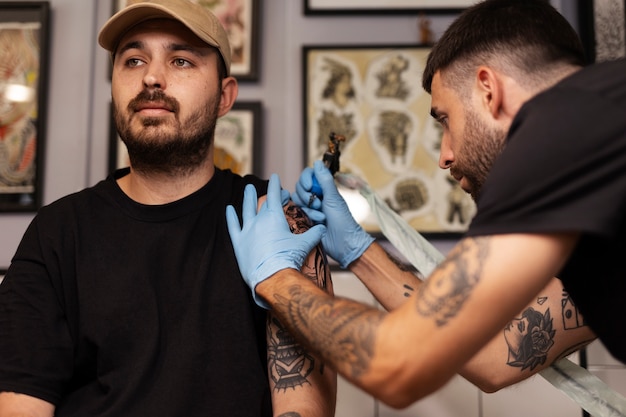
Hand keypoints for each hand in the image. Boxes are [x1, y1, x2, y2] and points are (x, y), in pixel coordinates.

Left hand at [226, 174, 325, 307]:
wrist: (272, 278)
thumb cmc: (288, 260)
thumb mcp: (304, 245)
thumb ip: (314, 234)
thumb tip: (323, 228)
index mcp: (274, 217)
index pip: (274, 196)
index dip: (275, 185)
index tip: (275, 177)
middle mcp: (259, 221)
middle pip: (262, 203)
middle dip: (266, 195)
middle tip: (267, 190)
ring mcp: (247, 231)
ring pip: (246, 210)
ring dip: (247, 199)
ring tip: (248, 190)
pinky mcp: (238, 243)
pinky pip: (233, 226)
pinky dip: (230, 217)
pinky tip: (228, 209)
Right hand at [292, 161, 373, 267]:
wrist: (343, 242)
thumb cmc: (342, 220)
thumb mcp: (333, 198)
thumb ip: (324, 180)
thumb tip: (317, 162)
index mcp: (323, 188)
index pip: (308, 175)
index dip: (305, 179)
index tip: (309, 186)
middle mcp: (315, 196)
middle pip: (299, 187)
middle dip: (307, 195)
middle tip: (318, 203)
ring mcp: (309, 207)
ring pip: (296, 200)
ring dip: (309, 207)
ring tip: (321, 215)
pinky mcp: (304, 218)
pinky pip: (296, 212)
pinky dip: (307, 215)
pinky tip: (317, 222)